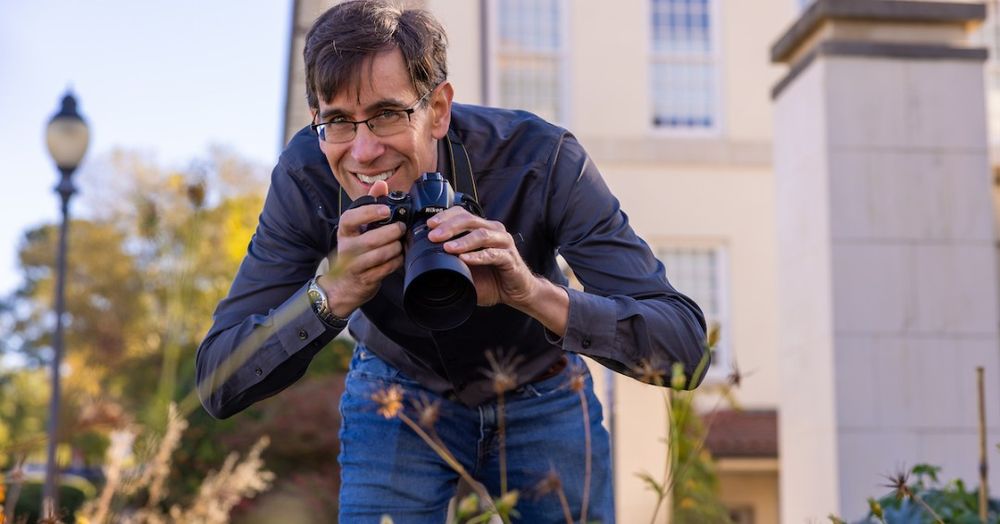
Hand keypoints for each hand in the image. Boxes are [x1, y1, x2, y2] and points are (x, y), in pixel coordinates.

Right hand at [319, 181, 405, 316]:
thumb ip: (369, 204)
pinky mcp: (366, 279)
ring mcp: (355, 265)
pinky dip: (396, 261)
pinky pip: (385, 269)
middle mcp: (347, 248)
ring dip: (395, 248)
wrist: (345, 285)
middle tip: (401, 228)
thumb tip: (381, 184)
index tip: (386, 210)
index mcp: (345, 231)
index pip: (350, 218)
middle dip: (390, 232)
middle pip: (369, 239)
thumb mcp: (357, 228)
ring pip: (379, 255)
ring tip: (401, 242)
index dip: (368, 213)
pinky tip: (400, 256)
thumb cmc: (355, 251)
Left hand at [425, 207, 537, 308]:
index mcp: (482, 228)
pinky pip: (493, 254)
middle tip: (433, 236)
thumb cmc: (492, 277)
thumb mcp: (466, 267)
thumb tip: (426, 263)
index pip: (462, 213)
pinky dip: (478, 256)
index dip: (445, 216)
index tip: (429, 224)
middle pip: (470, 220)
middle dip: (449, 226)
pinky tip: (465, 259)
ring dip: (462, 240)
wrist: (515, 292)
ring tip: (447, 247)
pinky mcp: (510, 259)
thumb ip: (451, 261)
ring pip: (481, 234)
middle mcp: (493, 231)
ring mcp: (503, 243)